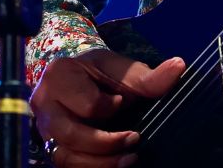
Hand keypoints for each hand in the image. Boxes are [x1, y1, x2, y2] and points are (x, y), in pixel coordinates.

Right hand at [31, 48, 184, 166]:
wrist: (80, 82)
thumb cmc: (101, 74)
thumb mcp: (122, 70)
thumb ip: (148, 76)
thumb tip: (179, 66)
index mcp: (59, 75)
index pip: (87, 104)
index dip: (110, 107)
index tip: (122, 102)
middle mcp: (44, 103)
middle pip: (70, 134)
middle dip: (107, 143)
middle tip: (135, 138)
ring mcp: (44, 128)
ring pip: (65, 157)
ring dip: (100, 163)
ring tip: (130, 159)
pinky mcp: (49, 146)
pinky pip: (66, 167)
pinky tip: (115, 164)